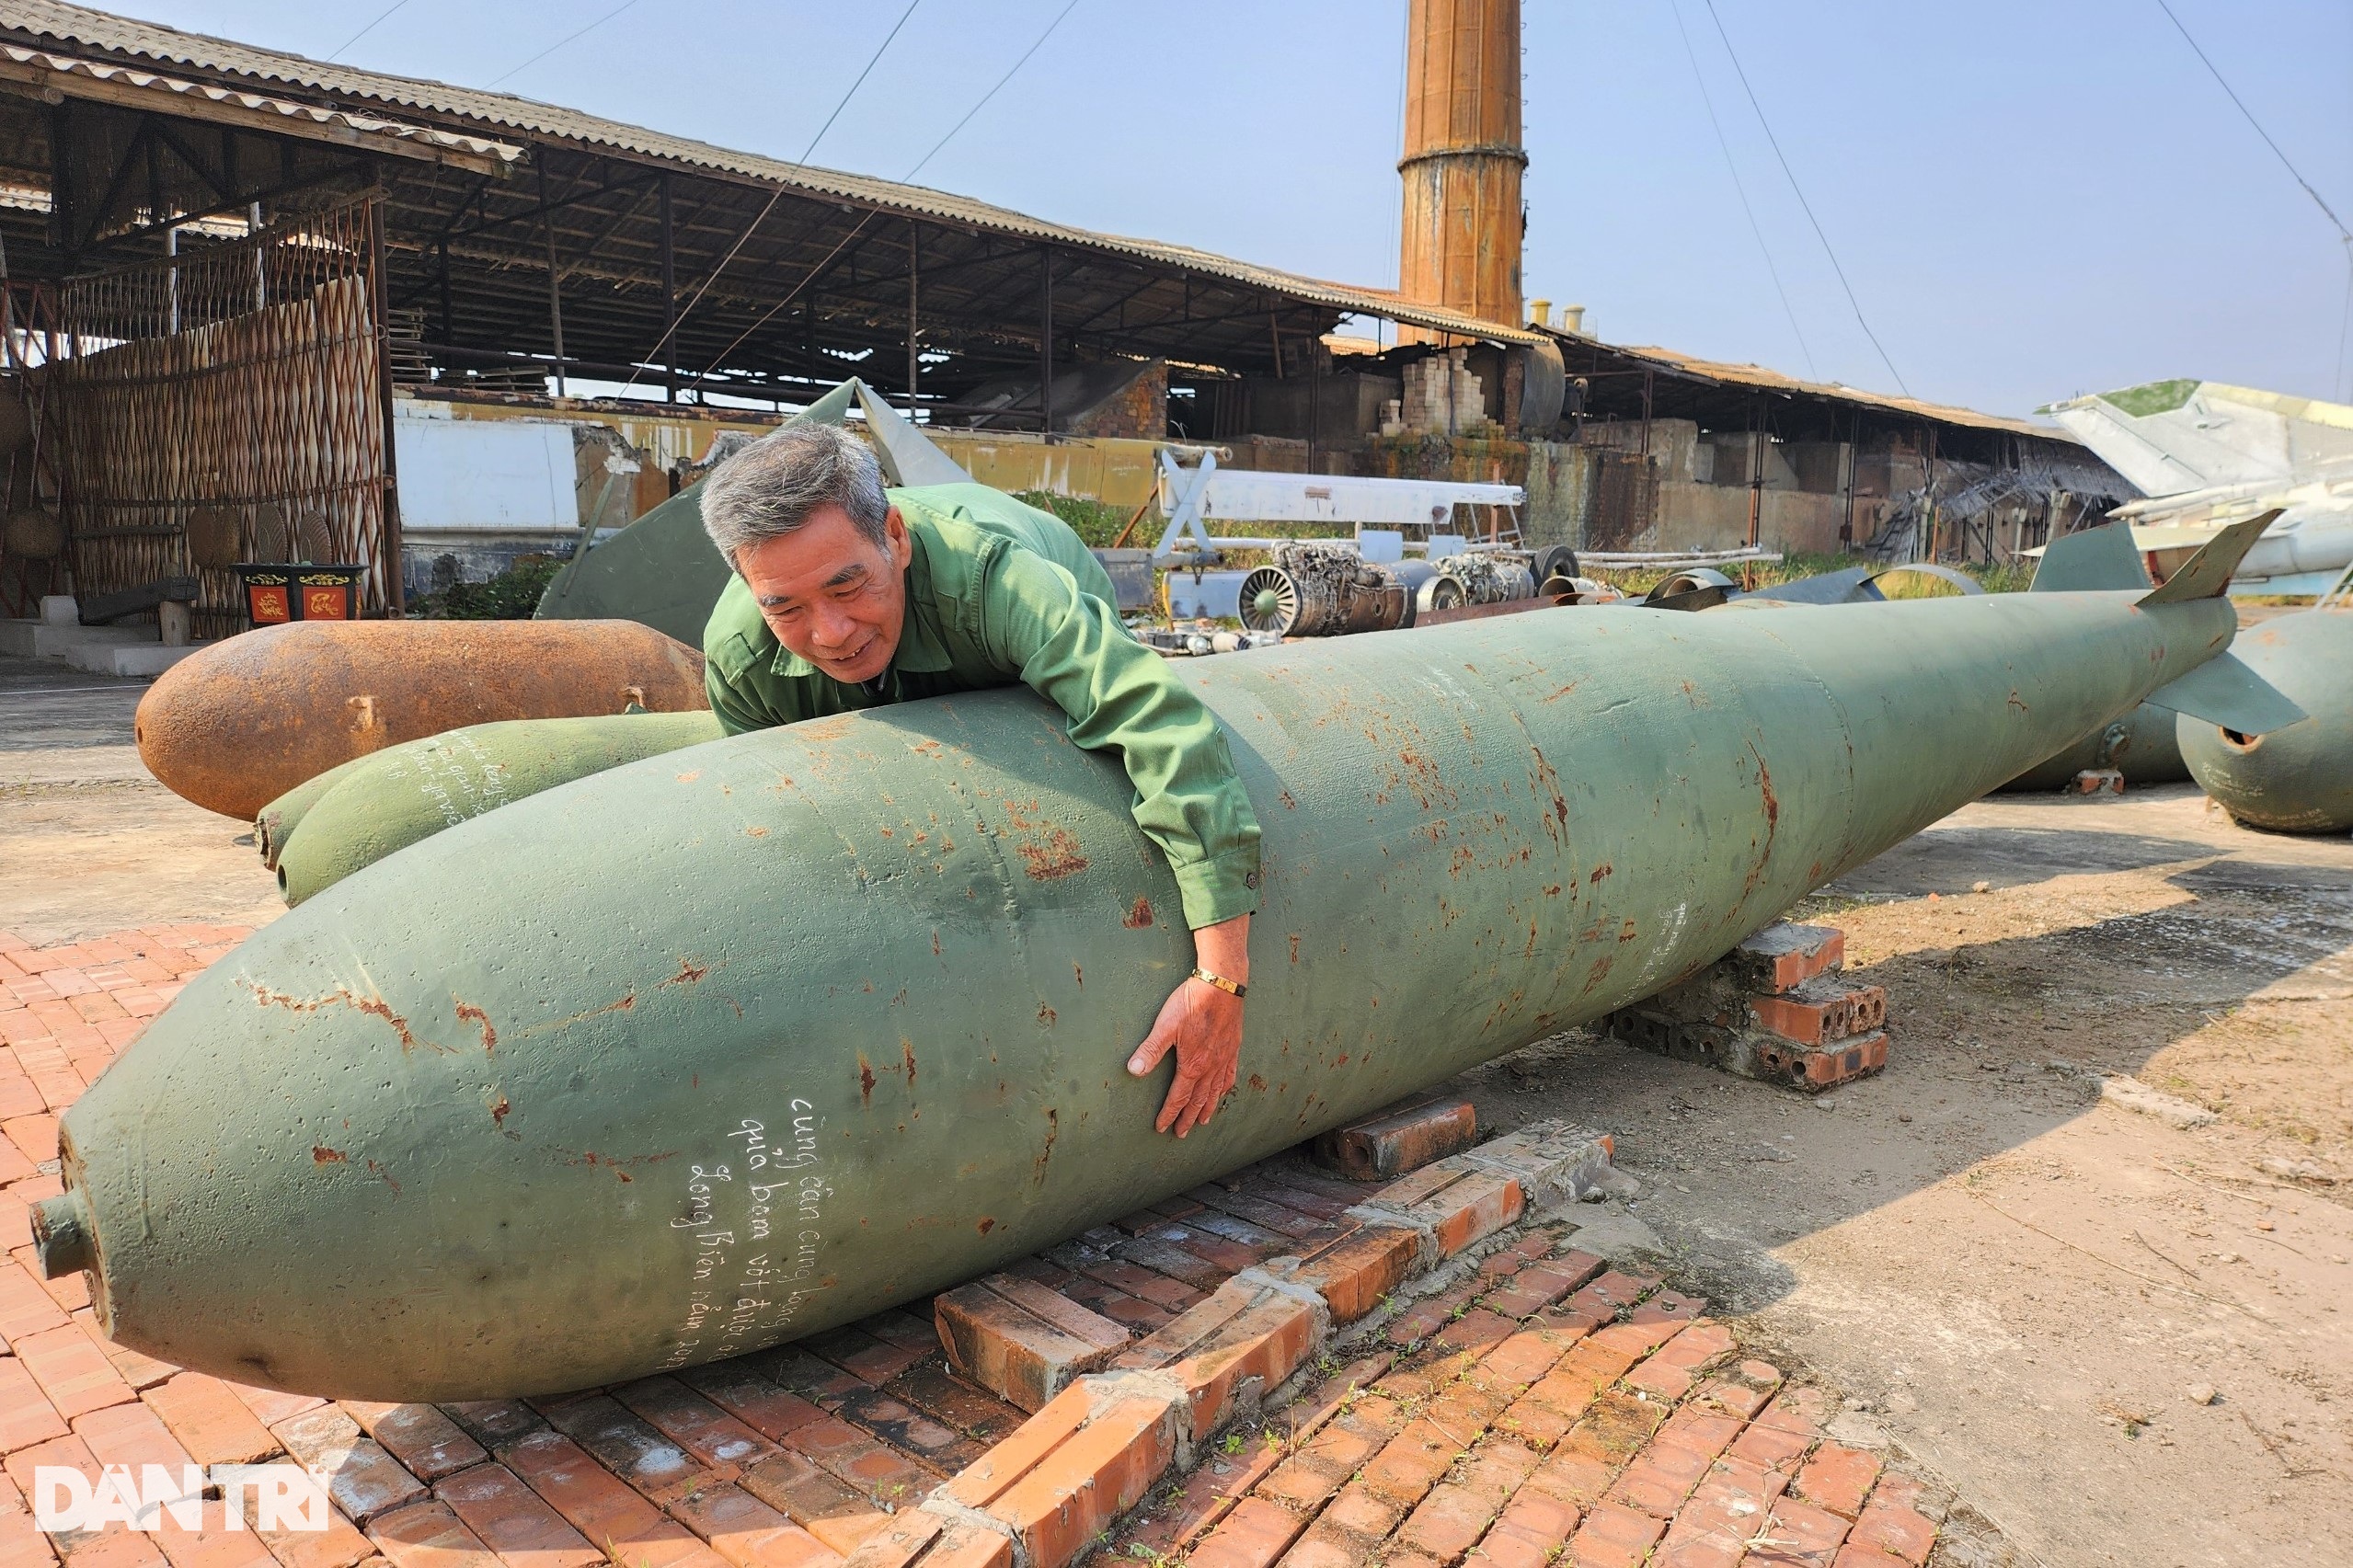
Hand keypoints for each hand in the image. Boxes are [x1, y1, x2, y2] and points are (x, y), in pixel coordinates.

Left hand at [1127, 913, 1249, 1136]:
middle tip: (1182, 1133)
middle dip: (1188, 1118)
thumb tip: (1133, 1071)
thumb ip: (1150, 1050)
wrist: (1223, 985)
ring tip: (1203, 1121)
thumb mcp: (1165, 1026)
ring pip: (1215, 1091)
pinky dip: (1225, 1088)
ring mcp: (1224, 1058)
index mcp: (1192, 1065)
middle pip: (1198, 1100)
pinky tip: (1224, 1091)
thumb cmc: (1192, 1003)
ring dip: (1207, 1108)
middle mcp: (1210, 1067)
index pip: (1178, 1097)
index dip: (1169, 1114)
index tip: (1162, 1127)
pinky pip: (1230, 1075)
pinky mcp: (1233, 1047)